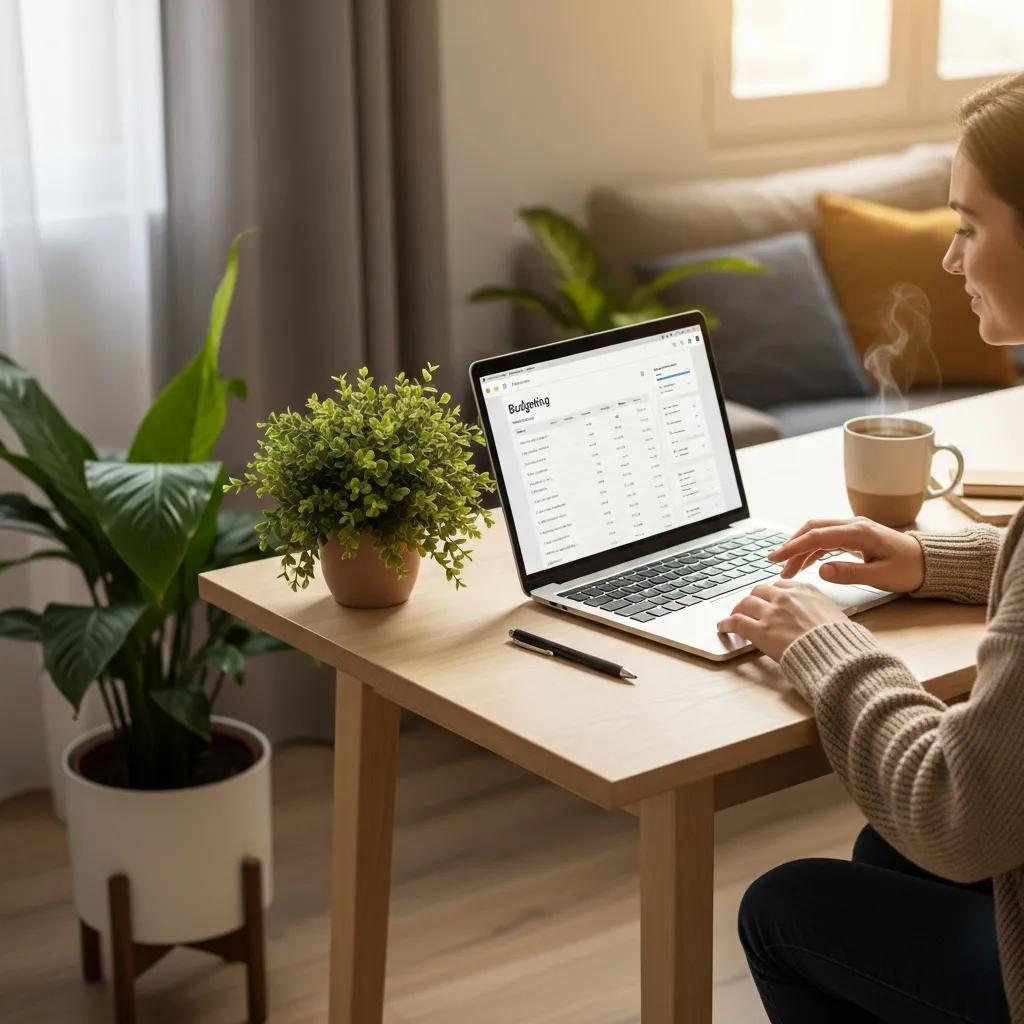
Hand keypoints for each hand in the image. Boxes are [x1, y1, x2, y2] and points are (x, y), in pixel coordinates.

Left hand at [716, 579, 847, 661]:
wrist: (837, 654)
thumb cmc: (840, 640)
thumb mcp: (835, 615)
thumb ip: (819, 610)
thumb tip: (818, 617)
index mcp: (805, 590)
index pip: (781, 585)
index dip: (772, 594)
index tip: (769, 599)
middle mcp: (786, 597)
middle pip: (760, 591)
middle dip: (754, 599)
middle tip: (750, 608)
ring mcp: (771, 612)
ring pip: (746, 603)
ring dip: (738, 609)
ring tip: (734, 616)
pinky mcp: (760, 630)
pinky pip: (736, 622)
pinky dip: (726, 623)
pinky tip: (722, 627)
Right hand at [768, 516, 924, 593]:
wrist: (930, 562)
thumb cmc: (909, 570)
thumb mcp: (880, 576)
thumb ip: (849, 573)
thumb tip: (821, 571)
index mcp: (858, 532)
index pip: (817, 536)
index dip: (794, 547)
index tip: (776, 558)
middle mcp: (854, 525)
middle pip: (813, 529)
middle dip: (792, 545)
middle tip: (775, 563)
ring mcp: (854, 529)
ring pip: (818, 533)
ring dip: (801, 549)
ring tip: (787, 569)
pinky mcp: (856, 536)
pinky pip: (828, 539)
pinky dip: (813, 550)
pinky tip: (805, 563)